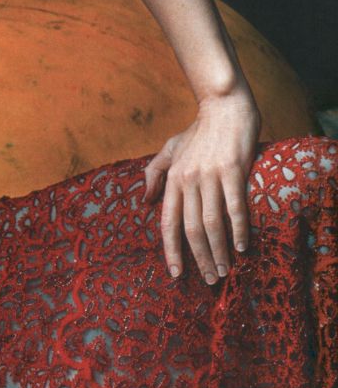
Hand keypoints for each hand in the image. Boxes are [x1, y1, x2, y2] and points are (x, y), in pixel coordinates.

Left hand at [143, 91, 259, 283]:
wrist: (223, 107)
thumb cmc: (198, 131)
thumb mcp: (170, 149)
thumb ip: (155, 173)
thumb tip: (146, 200)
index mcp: (173, 179)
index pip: (167, 222)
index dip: (171, 250)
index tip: (176, 274)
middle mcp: (188, 180)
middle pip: (190, 229)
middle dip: (200, 258)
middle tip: (210, 280)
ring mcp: (211, 176)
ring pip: (211, 223)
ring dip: (218, 250)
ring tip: (224, 270)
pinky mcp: (233, 170)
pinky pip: (234, 207)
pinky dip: (238, 229)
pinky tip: (241, 247)